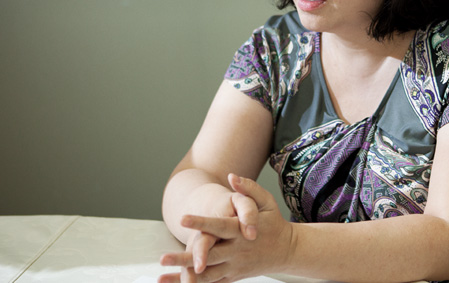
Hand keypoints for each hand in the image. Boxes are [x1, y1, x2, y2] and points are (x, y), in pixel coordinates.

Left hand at [159, 174, 292, 281]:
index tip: (183, 218)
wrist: (287, 251)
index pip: (219, 226)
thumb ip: (250, 189)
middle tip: (163, 257)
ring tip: (161, 277)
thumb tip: (232, 176)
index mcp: (242, 232)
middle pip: (208, 256)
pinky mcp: (232, 277)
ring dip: (184, 276)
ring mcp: (233, 267)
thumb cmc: (274, 223)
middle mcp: (236, 251)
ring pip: (207, 275)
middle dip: (185, 258)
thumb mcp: (267, 203)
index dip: (201, 223)